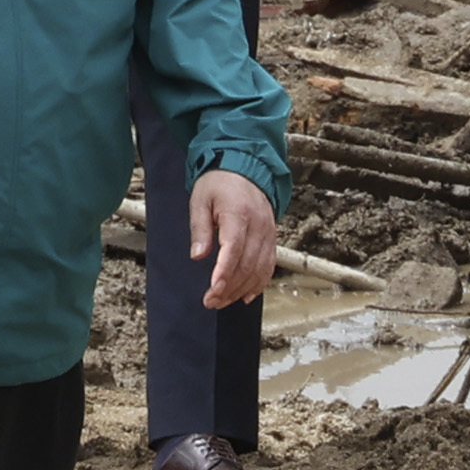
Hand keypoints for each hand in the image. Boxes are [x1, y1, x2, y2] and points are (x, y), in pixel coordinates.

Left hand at [188, 168, 279, 309]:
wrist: (246, 168)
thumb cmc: (220, 183)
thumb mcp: (200, 200)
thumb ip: (200, 229)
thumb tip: (198, 255)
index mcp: (239, 213)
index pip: (234, 248)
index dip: (224, 271)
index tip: (213, 289)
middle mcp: (258, 225)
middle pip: (247, 264)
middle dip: (229, 287)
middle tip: (210, 301)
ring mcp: (268, 233)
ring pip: (259, 269)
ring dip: (241, 289)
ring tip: (223, 301)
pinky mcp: (272, 238)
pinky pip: (269, 265)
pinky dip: (259, 283)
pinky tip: (246, 295)